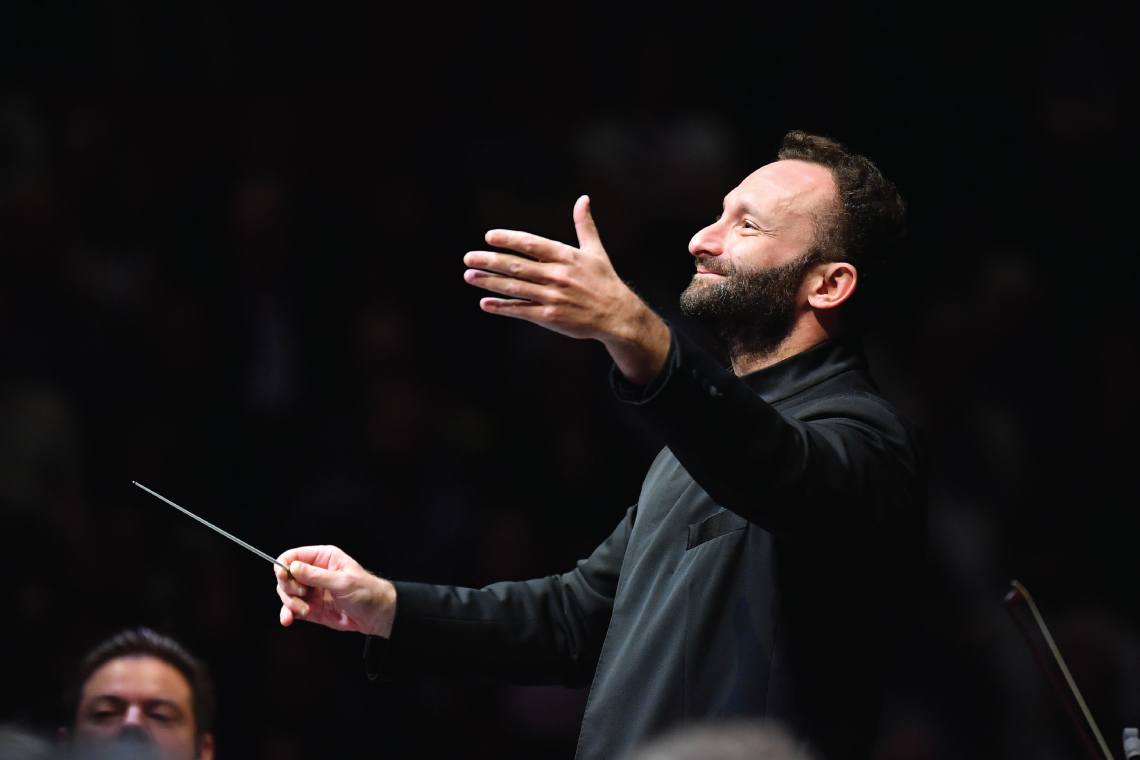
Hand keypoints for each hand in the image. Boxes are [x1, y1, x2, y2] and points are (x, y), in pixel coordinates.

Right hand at [274, 545, 396, 637]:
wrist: (375, 615)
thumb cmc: (366, 592)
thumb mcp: (342, 582)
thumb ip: (316, 576)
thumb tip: (292, 567)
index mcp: (323, 558)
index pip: (293, 556)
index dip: (284, 566)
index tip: (284, 577)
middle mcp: (314, 572)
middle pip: (286, 576)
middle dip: (288, 587)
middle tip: (302, 595)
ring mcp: (311, 591)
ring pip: (287, 593)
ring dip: (290, 603)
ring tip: (305, 610)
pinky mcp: (310, 607)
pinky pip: (291, 609)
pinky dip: (287, 614)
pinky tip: (288, 619)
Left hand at [463, 195, 669, 383]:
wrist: (618, 315)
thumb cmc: (604, 281)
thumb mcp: (595, 251)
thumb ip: (584, 225)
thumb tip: (584, 199)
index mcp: (566, 256)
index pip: (532, 244)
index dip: (509, 240)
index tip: (489, 237)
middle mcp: (557, 275)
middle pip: (517, 266)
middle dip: (490, 261)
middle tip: (468, 258)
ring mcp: (553, 297)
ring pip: (515, 288)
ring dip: (490, 282)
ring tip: (469, 277)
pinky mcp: (551, 316)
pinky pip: (521, 310)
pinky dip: (502, 307)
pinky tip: (485, 303)